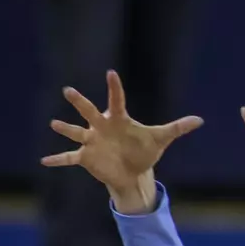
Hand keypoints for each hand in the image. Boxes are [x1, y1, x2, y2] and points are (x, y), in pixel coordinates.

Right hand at [42, 71, 202, 214]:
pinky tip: (44, 161)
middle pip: (89, 112)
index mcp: (118, 120)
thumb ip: (178, 128)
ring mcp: (92, 141)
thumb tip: (200, 120)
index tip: (111, 73)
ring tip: (54, 123)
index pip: (117, 100)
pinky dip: (58, 159)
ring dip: (66, 129)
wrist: (132, 171)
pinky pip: (69, 157)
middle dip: (80, 103)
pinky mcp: (86, 157)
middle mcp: (101, 127)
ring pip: (76, 132)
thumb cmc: (143, 150)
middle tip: (68, 90)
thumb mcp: (161, 139)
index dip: (115, 88)